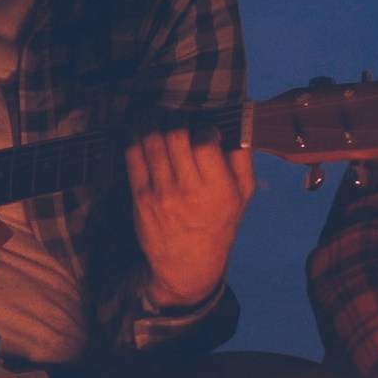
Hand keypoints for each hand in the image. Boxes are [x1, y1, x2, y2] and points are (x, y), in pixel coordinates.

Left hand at [127, 127, 252, 310]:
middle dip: (176, 116)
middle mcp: (189, 190)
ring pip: (152, 141)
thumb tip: (235, 124)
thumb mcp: (244, 197)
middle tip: (178, 114)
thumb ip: (242, 160)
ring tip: (156, 112)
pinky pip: (133, 156)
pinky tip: (139, 126)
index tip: (204, 128)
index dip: (204, 126)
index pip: (206, 140)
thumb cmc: (219, 225)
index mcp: (218, 189)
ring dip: (153, 119)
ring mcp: (161, 193)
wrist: (188, 265)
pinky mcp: (140, 197)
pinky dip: (134, 135)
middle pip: (176, 135)